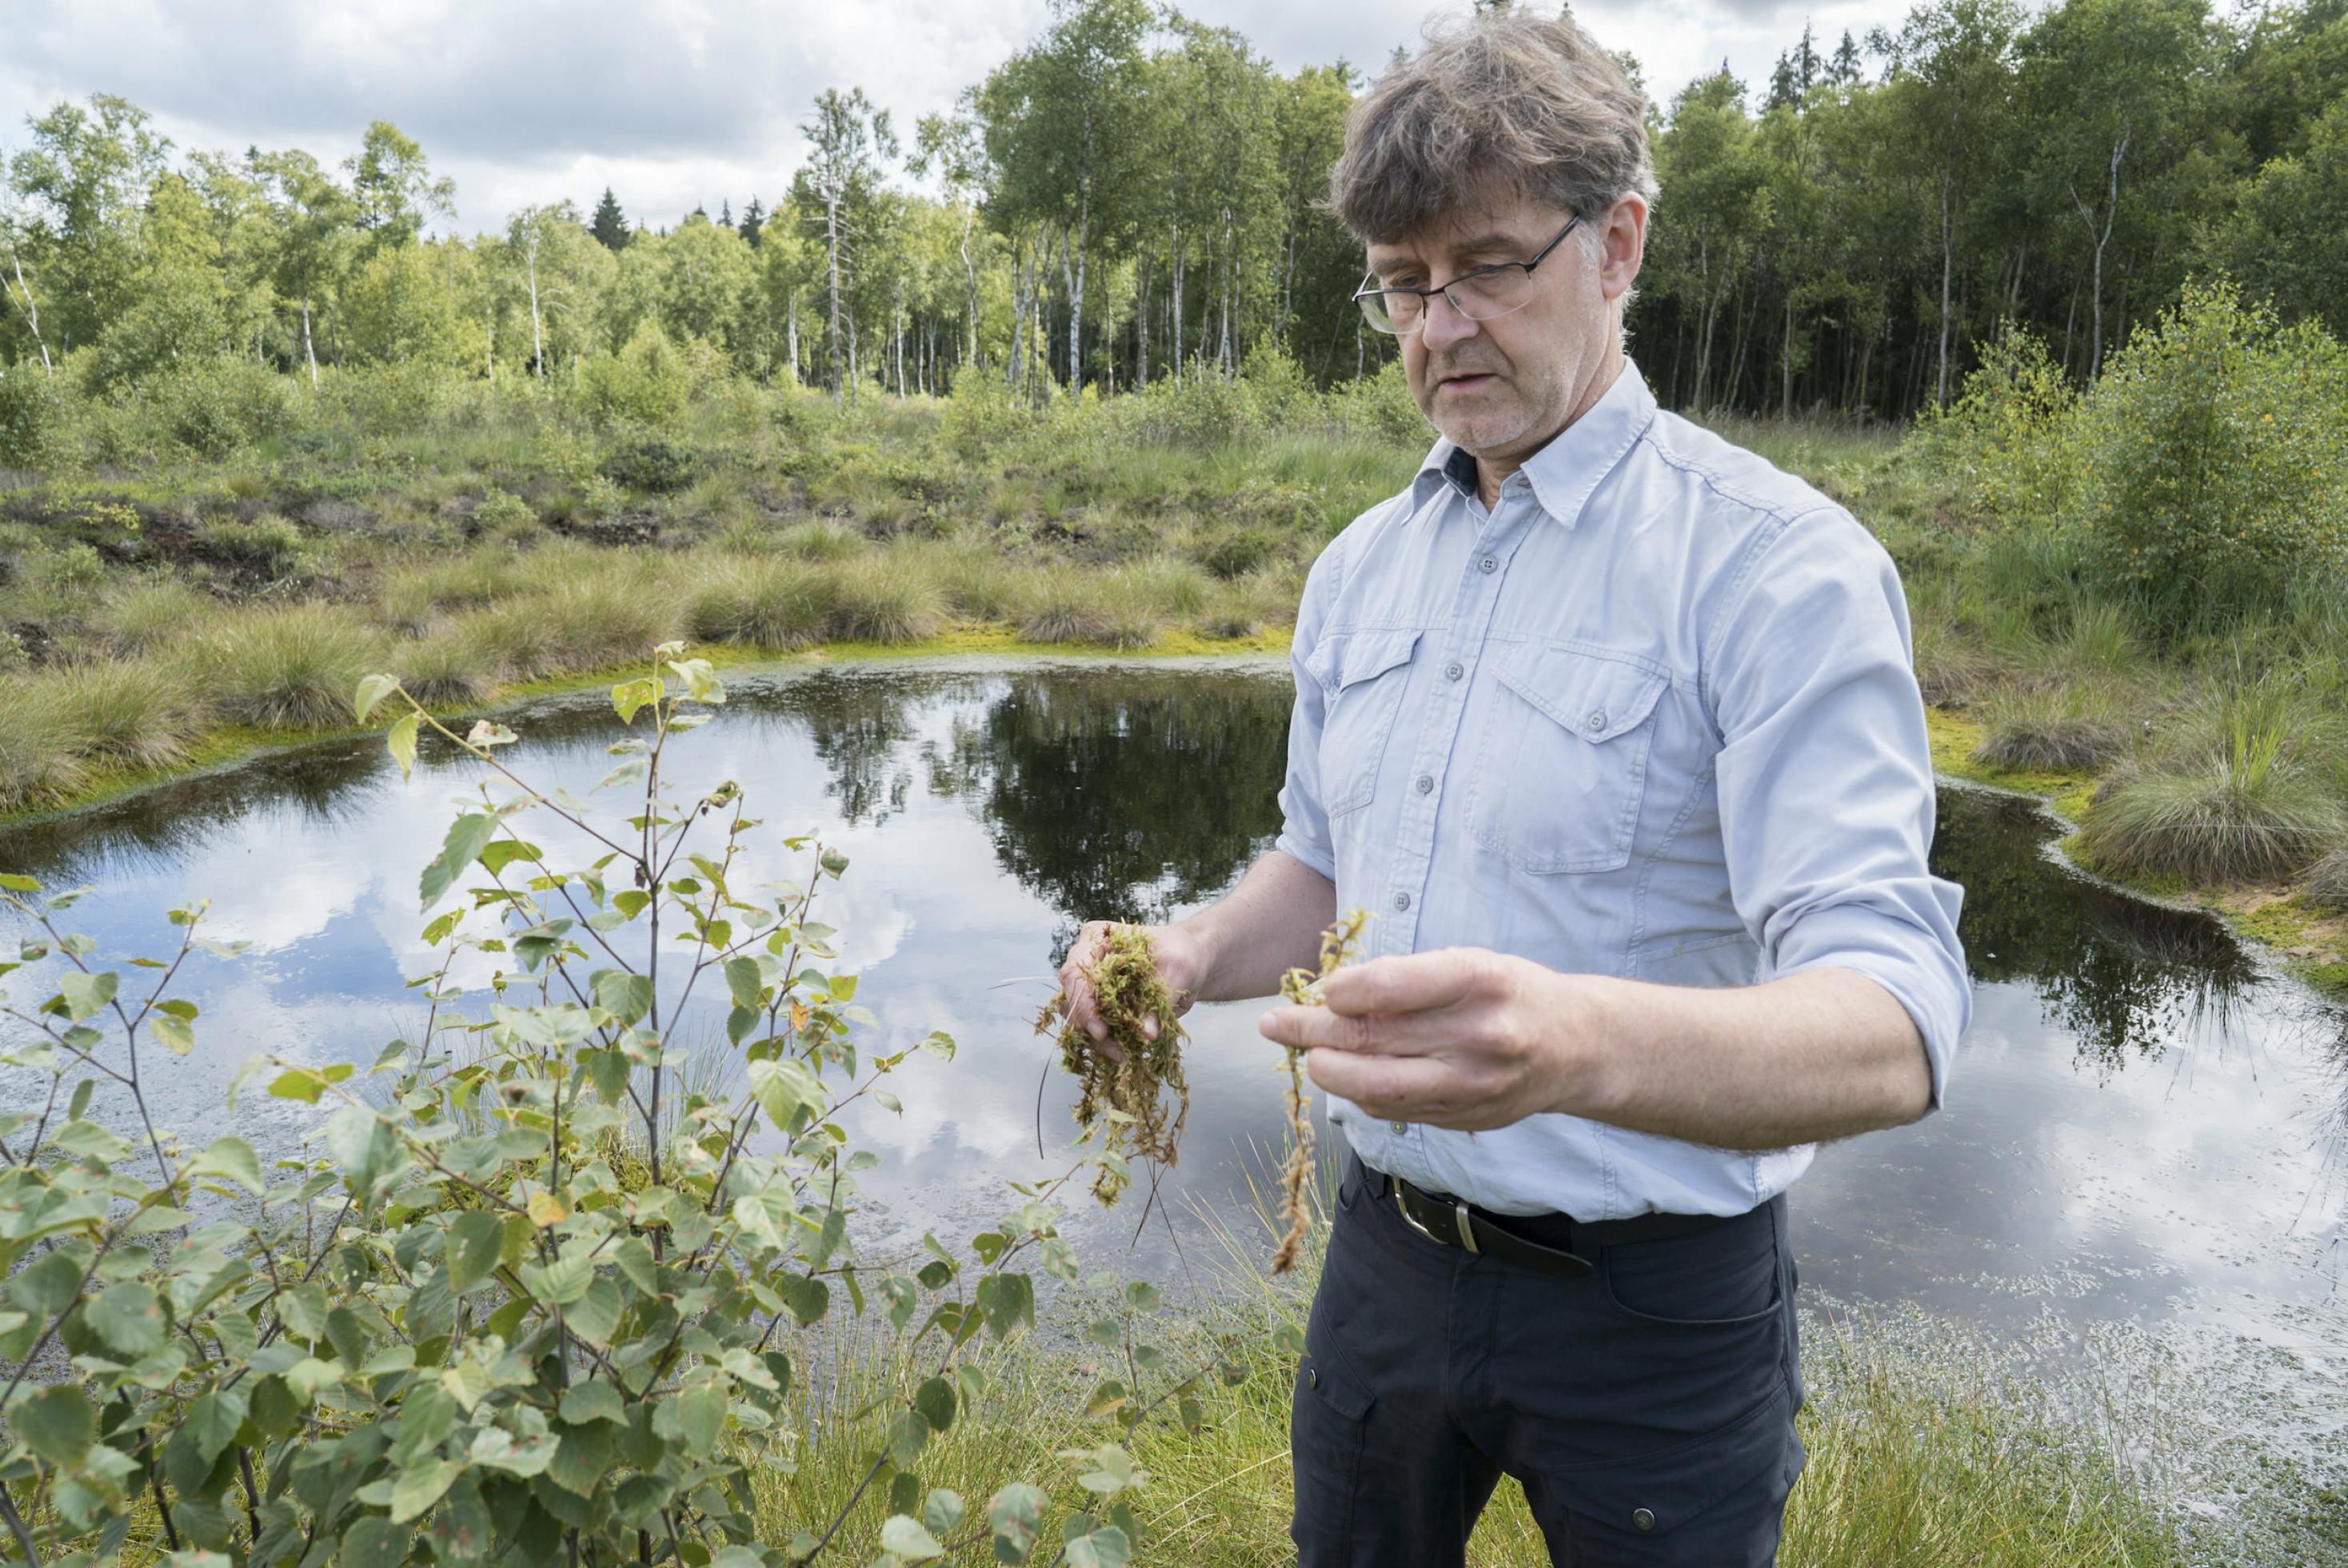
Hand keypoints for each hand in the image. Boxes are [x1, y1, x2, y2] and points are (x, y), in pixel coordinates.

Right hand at [1053, 921, 1211, 1060]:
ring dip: (1098, 1041)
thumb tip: (1146, 1034)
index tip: (1100, 1031)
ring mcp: (1093, 989)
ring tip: (1123, 1053)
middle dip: (1089, 1028)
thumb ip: (1160, 997)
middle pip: (1071, 1000)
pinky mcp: (1103, 1010)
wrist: (1190, 962)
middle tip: (1114, 1048)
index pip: (1075, 972)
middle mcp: (1088, 965)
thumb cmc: (1180, 953)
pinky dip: (1108, 1045)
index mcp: (1096, 940)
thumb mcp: (1177, 969)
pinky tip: (1126, 1052)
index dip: (1082, 1003)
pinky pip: (1095, 1032)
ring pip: (1079, 1021)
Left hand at [1255, 947, 1597, 1131]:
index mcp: (1480, 981)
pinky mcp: (1463, 1119)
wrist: (1575, 1048)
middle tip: (1275, 1022)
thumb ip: (1409, 978)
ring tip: (1303, 1052)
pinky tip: (1342, 1074)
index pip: (1393, 985)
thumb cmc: (1511, 993)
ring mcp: (1471, 1085)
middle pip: (1375, 1038)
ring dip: (1327, 1069)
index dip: (1343, 989)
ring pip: (1376, 1086)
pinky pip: (1394, 1109)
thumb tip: (1332, 994)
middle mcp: (1477, 1036)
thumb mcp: (1471, 962)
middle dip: (1312, 1030)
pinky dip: (1358, 1093)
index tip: (1322, 989)